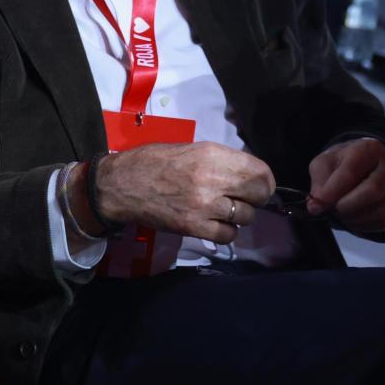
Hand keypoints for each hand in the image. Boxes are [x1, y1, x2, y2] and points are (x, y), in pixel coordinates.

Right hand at [92, 142, 274, 242]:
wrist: (120, 184)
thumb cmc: (152, 161)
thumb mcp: (189, 149)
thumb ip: (219, 160)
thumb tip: (246, 173)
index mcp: (211, 155)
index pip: (260, 172)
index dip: (265, 181)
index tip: (259, 185)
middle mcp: (212, 179)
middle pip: (259, 195)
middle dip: (256, 198)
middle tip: (244, 198)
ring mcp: (203, 206)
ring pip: (246, 216)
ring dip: (239, 215)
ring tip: (224, 210)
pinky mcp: (193, 227)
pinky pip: (228, 234)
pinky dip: (226, 231)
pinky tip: (214, 223)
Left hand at [307, 137, 384, 233]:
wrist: (367, 164)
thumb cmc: (343, 162)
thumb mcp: (325, 163)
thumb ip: (319, 181)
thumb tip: (316, 205)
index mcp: (369, 148)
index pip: (351, 173)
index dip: (331, 193)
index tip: (315, 207)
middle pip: (372, 193)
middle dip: (346, 207)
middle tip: (332, 210)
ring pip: (381, 210)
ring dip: (355, 219)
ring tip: (341, 214)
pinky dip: (365, 226)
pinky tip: (353, 219)